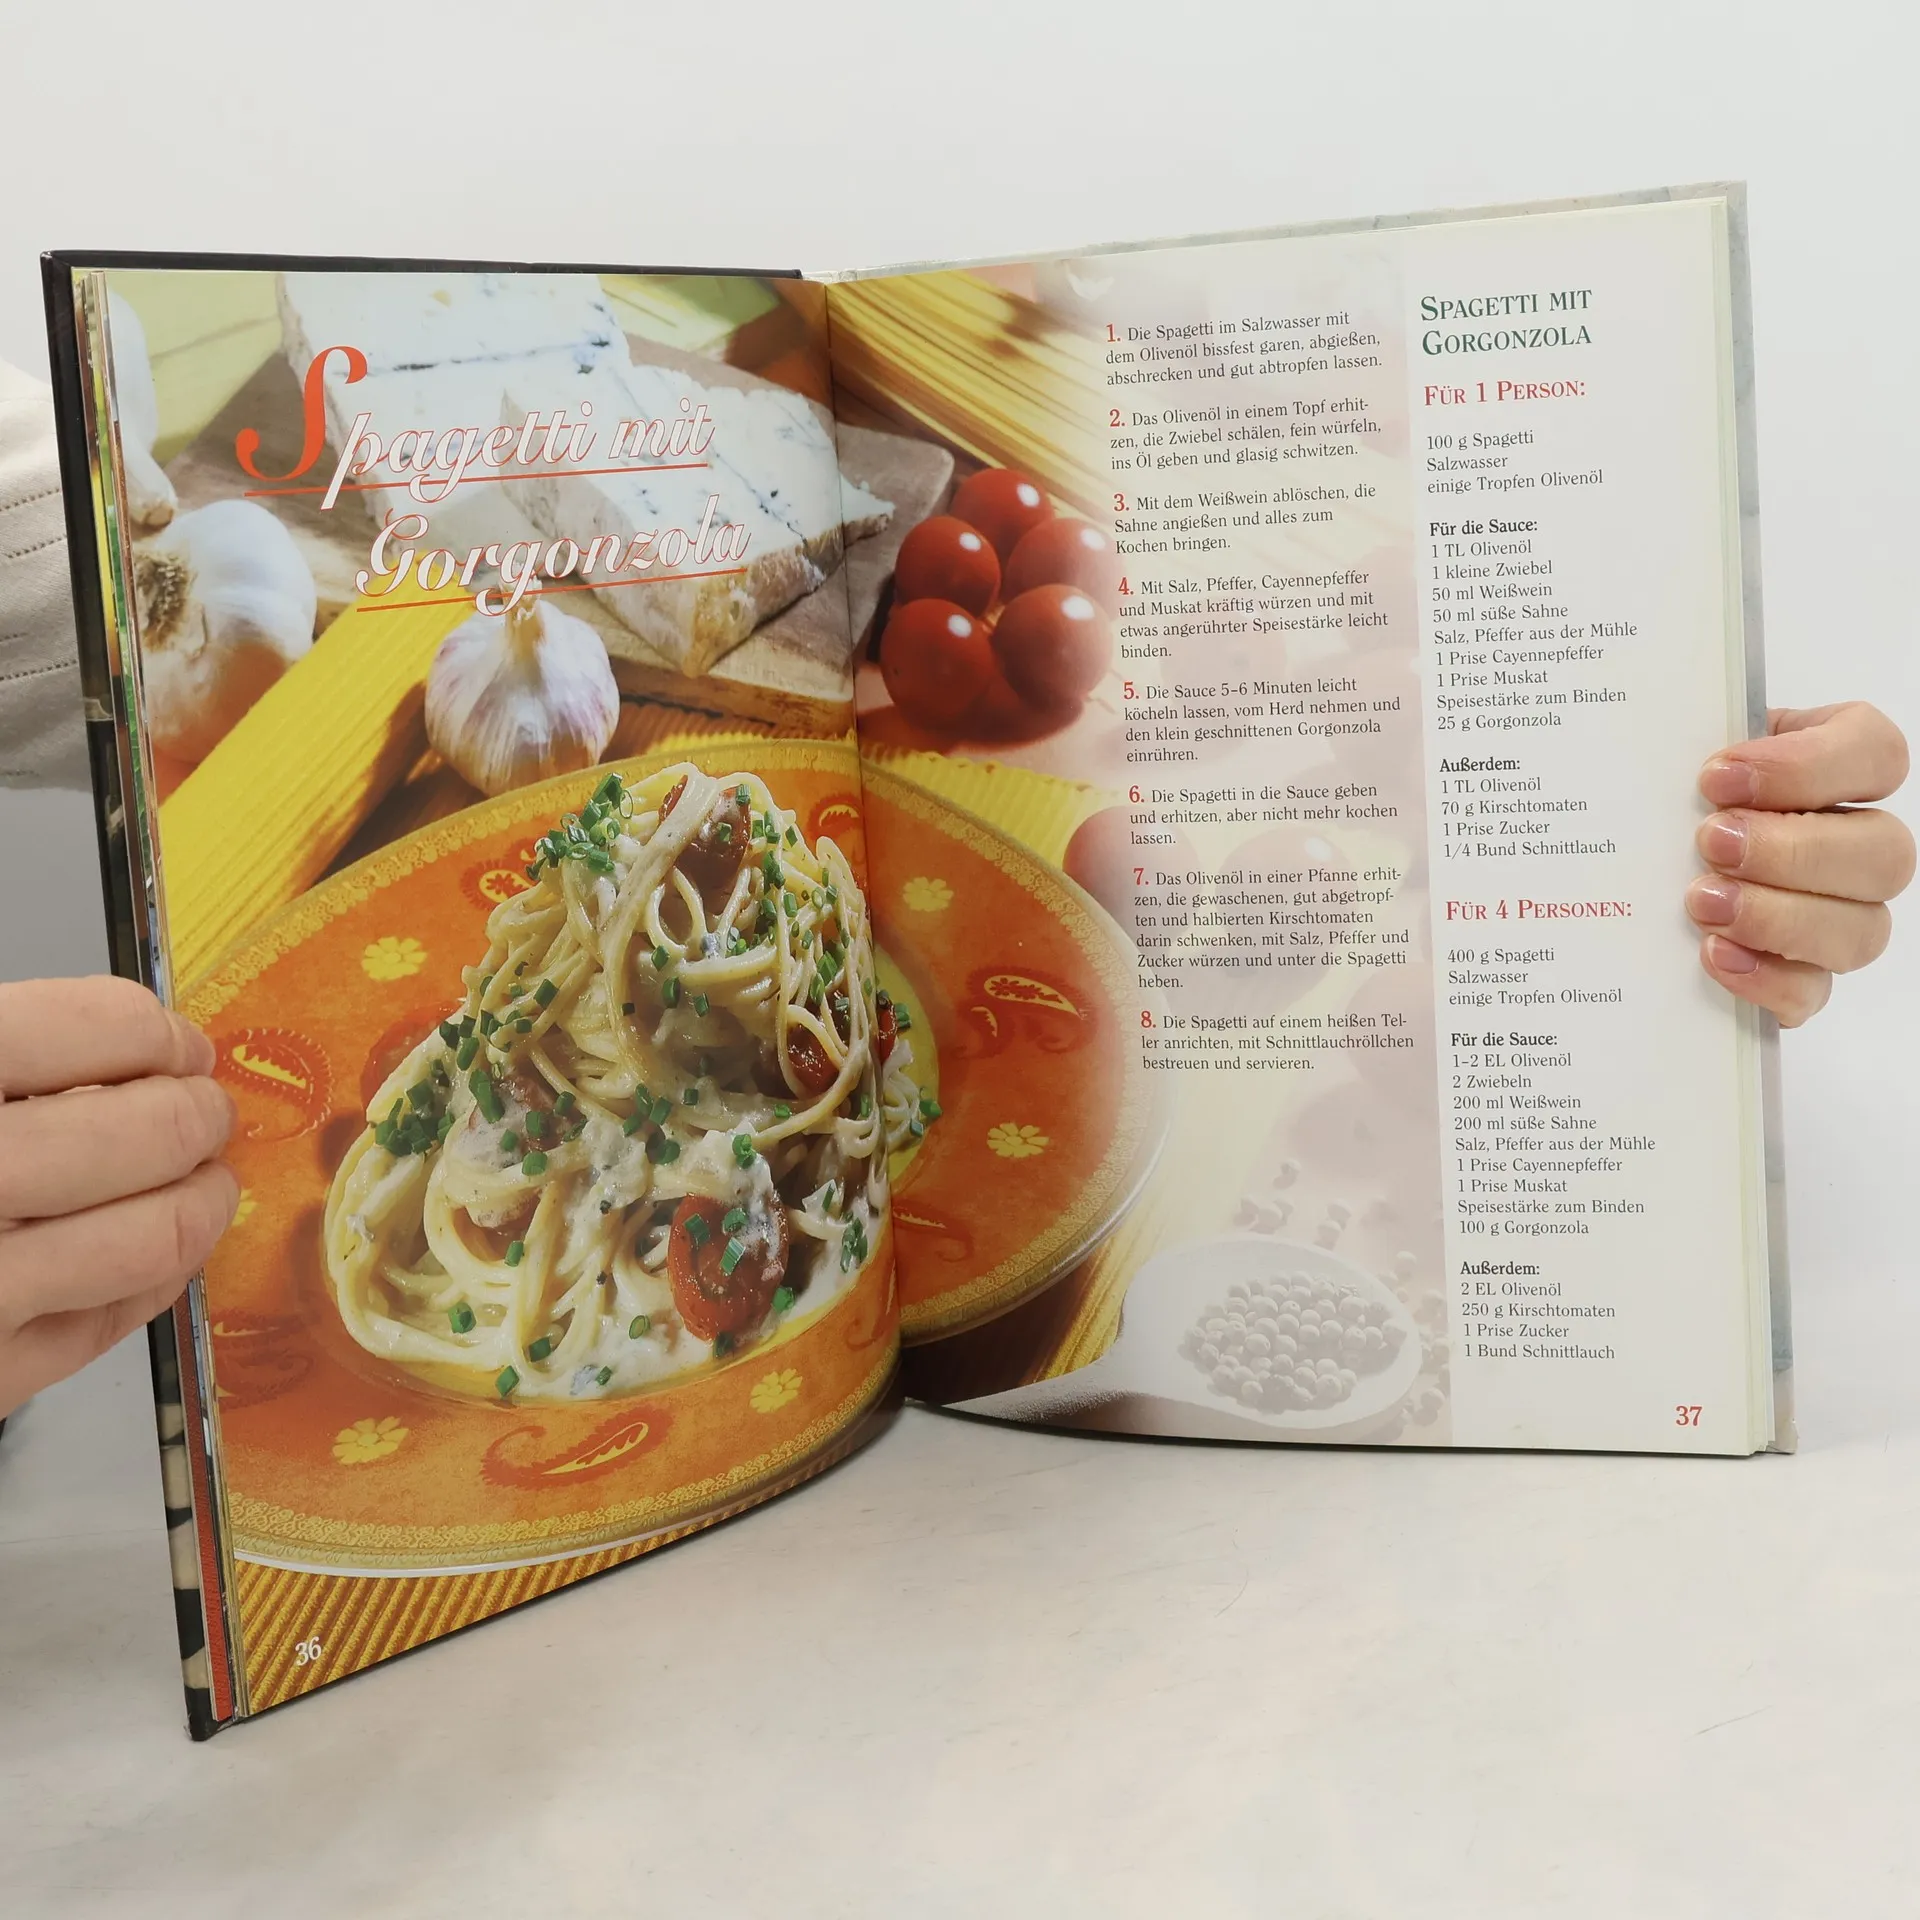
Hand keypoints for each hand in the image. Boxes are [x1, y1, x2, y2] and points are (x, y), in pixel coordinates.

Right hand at [0, 977, 236, 1419]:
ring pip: (156, 1235)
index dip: (157, 1033)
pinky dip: (149, 1282)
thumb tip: (133, 1046)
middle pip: (150, 1129)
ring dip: (198, 1202)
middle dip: (196, 1117)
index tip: (172, 1045)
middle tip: (198, 1114)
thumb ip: (17, 1056)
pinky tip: (137, 1257)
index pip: (100, 1028)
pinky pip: (111, 1322)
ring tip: (192, 1184)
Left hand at [1688, 702, 1913, 1025]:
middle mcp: (1856, 844)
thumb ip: (1691, 745)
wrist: (1640, 858)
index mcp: (1836, 767)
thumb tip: (1670, 754)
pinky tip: (1712, 953)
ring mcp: (1839, 917)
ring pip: (1862, 930)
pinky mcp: (1801, 978)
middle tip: (1710, 843)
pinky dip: (1765, 978)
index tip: (1717, 777)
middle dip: (1793, 851)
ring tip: (1701, 901)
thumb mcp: (1679, 756)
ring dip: (1778, 917)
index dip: (1808, 766)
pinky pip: (1810, 992)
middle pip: (1885, 853)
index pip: (1875, 754)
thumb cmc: (1671, 796)